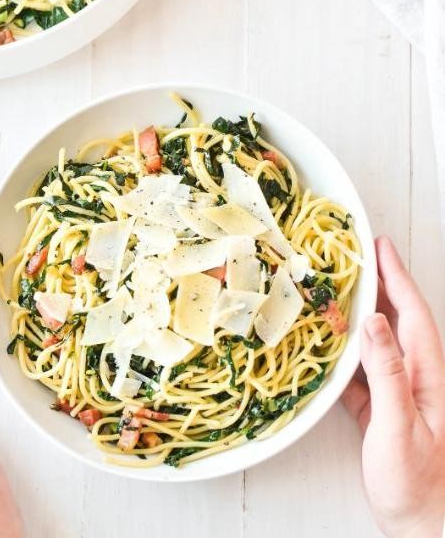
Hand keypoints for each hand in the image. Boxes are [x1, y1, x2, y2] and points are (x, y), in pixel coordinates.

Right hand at [342, 236, 444, 537]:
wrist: (425, 527)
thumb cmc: (419, 485)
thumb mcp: (400, 426)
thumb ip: (387, 373)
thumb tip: (372, 322)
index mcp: (428, 373)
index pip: (412, 312)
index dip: (396, 276)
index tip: (380, 247)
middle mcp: (417, 377)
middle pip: (397, 319)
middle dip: (381, 284)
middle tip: (358, 257)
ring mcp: (401, 393)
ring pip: (378, 342)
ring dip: (361, 314)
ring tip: (339, 293)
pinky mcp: (384, 411)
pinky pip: (362, 371)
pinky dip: (346, 353)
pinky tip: (329, 349)